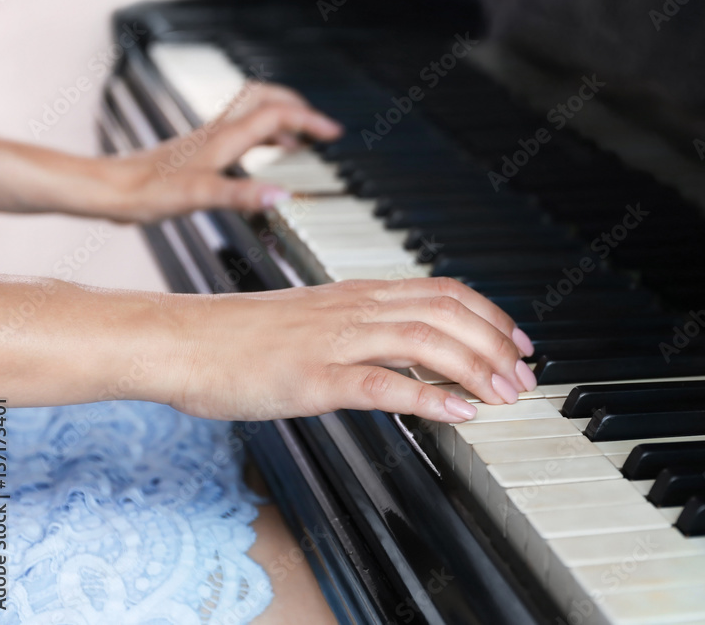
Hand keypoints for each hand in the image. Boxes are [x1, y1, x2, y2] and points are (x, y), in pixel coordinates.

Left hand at [97, 84, 341, 221]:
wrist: (109, 190)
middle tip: (320, 126)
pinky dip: (260, 137)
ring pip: (252, 112)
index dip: (309, 120)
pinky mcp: (198, 151)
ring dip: (280, 118)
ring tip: (300, 139)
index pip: (277, 114)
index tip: (333, 133)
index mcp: (224, 138)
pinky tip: (259, 158)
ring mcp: (207, 139)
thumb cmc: (146, 192)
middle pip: (265, 98)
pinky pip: (239, 132)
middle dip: (298, 106)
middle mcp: (217, 132)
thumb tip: (282, 195)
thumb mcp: (200, 197)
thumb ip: (242, 196)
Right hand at [161, 278, 537, 422]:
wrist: (180, 339)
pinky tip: (457, 413)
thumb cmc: (241, 336)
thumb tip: (405, 351)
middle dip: (497, 343)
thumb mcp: (313, 321)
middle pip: (446, 311)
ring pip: (424, 341)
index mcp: (356, 294)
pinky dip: (427, 397)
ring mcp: (334, 340)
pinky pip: (381, 384)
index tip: (519, 341)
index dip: (490, 314)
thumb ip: (361, 329)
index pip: (442, 290)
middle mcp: (354, 308)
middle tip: (524, 376)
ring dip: (475, 368)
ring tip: (505, 394)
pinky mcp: (312, 377)